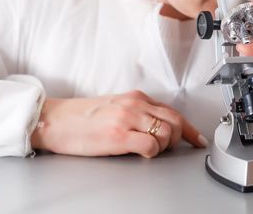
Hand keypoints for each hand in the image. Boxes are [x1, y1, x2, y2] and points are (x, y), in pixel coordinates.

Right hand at [30, 90, 206, 156]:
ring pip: (166, 132)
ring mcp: (127, 119)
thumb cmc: (82, 117)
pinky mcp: (118, 135)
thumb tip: (158, 126)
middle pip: (175, 121)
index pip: (173, 111)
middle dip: (180, 137)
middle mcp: (135, 105)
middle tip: (170, 148)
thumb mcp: (116, 107)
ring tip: (151, 151)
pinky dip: (152, 153)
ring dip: (165, 146)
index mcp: (136, 98)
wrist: (55, 120)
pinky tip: (141, 153)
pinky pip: (150, 145)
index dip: (189, 128)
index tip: (197, 138)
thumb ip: (138, 112)